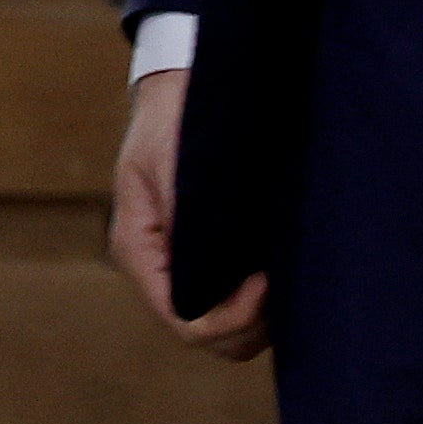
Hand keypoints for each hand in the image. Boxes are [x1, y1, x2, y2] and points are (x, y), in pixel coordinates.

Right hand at [110, 69, 270, 358]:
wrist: (180, 87)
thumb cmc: (174, 117)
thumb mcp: (173, 160)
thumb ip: (185, 218)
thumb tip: (206, 268)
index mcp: (138, 250)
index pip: (183, 320)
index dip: (229, 317)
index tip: (265, 282)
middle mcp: (156, 269)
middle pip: (207, 336)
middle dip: (248, 323)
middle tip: (282, 283)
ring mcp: (180, 267)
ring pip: (224, 329)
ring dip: (256, 317)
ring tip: (283, 278)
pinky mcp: (204, 258)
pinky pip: (231, 302)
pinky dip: (257, 303)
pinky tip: (278, 271)